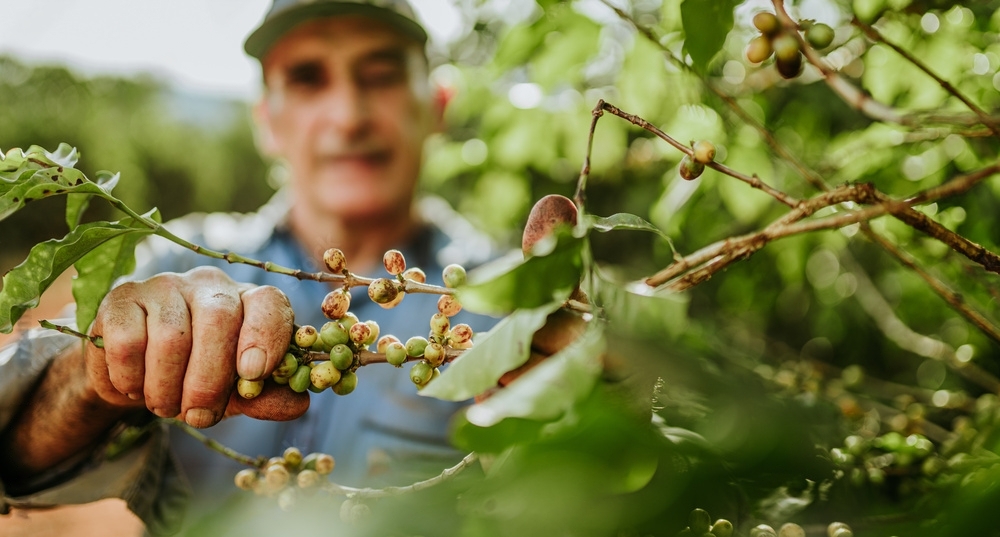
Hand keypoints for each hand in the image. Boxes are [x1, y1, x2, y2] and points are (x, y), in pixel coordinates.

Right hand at [86, 266, 303, 426]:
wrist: (135, 377)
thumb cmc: (196, 380)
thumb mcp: (235, 393)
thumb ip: (266, 396)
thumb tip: (299, 404)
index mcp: (248, 301)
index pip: (268, 302)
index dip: (264, 336)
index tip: (253, 374)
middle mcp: (211, 285)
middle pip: (219, 319)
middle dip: (210, 379)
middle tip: (200, 416)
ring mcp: (165, 286)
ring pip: (172, 335)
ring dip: (168, 388)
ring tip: (166, 407)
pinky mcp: (122, 298)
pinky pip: (128, 342)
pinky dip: (132, 378)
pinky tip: (136, 387)